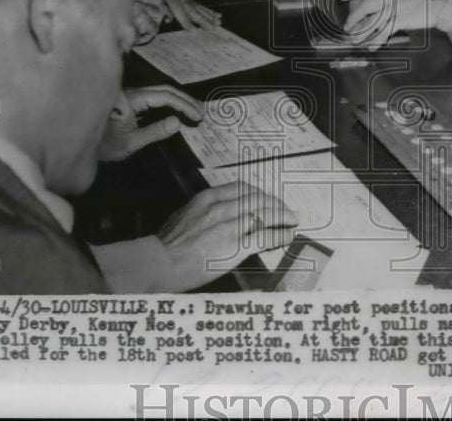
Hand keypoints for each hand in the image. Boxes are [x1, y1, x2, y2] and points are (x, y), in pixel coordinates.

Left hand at [97, 86, 203, 161]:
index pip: (164, 96)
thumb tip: (178, 122)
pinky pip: (154, 98)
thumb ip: (154, 132)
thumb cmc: (103, 146)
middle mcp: (132, 93)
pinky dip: (169, 103)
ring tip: (194, 112)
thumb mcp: (130, 143)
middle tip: (202, 113)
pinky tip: (177, 111)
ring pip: (160, 93)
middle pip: (164, 90)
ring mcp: (130, 96)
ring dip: (179, 101)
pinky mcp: (129, 102)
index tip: (198, 116)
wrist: (80, 145)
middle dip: (185, 100)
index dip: (184, 105)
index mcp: (132, 100)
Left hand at [125, 0, 220, 43]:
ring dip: (208, 15)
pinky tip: (215, 16)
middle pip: (191, 7)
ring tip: (219, 22)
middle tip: (213, 28)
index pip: (178, 7)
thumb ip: (156, 5)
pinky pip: (196, 4)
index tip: (194, 31)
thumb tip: (167, 19)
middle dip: (203, 20)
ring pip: (197, 6)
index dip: (186, 20)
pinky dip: (206, 11)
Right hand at [157, 183, 297, 290]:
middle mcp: (221, 208)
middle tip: (285, 210)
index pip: (242, 189)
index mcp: (208, 198)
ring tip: (292, 220)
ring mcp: (230, 227)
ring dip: (282, 216)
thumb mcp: (185, 216)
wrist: (159, 262)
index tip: (268, 199)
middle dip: (274, 204)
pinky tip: (286, 236)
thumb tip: (220, 214)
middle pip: (257, 200)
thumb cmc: (167, 243)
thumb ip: (204, 212)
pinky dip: (279, 234)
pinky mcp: (236, 247)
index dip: (260, 194)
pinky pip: (264, 237)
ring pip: (264, 215)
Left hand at [338, 0, 448, 49]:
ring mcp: (395, 7)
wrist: (439, 2)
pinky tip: (372, 47)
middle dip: (353, 18)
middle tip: (347, 28)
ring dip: (362, 33)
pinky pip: (384, 32)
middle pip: (364, 6)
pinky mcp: (401, 19)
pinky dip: (377, 41)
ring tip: (356, 41)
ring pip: (372, 21)